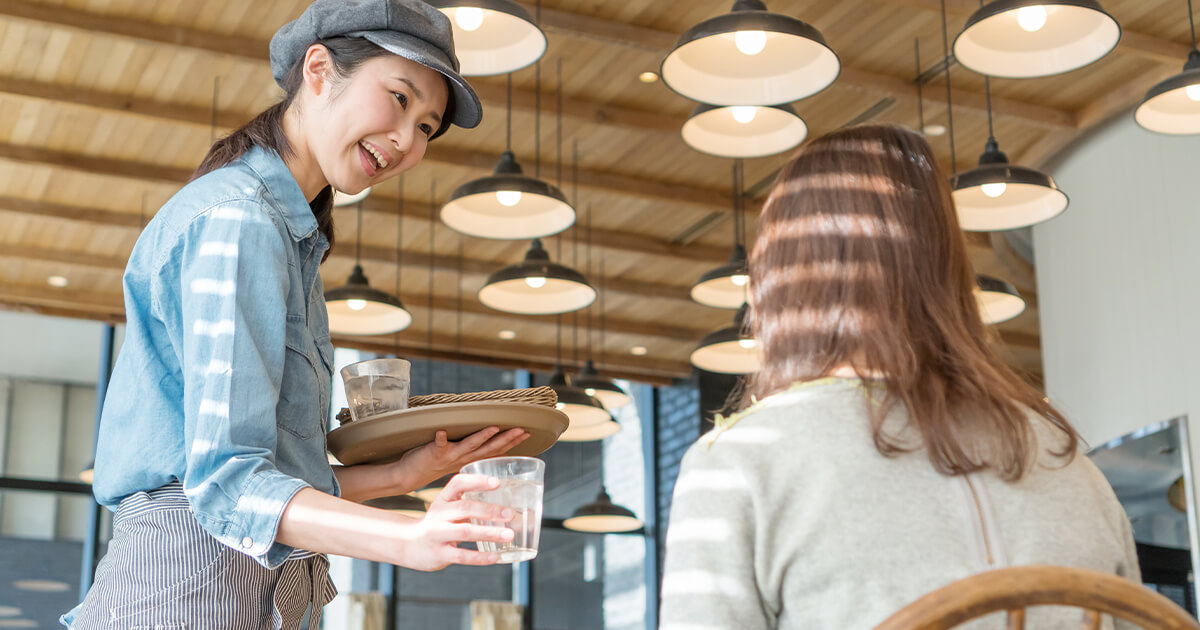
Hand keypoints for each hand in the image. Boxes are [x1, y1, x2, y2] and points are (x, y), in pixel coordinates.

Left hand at [394, 426, 529, 490]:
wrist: (409, 475)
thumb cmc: (432, 464)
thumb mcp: (456, 458)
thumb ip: (471, 450)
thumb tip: (487, 442)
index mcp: (470, 459)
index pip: (496, 450)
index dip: (512, 442)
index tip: (527, 433)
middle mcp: (463, 458)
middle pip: (489, 448)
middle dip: (506, 438)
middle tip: (521, 430)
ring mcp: (449, 456)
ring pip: (469, 445)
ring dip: (481, 437)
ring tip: (493, 427)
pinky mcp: (434, 452)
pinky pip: (438, 444)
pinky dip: (440, 438)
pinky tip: (441, 431)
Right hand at [399, 473, 514, 570]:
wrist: (407, 545)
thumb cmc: (437, 525)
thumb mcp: (446, 509)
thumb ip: (469, 505)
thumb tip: (506, 508)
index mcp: (443, 499)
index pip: (458, 483)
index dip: (477, 481)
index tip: (497, 482)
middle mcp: (438, 514)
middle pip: (465, 508)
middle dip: (489, 510)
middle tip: (510, 514)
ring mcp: (437, 535)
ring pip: (465, 532)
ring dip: (489, 533)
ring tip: (509, 535)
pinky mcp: (439, 554)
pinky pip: (462, 556)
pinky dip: (480, 557)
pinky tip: (495, 557)